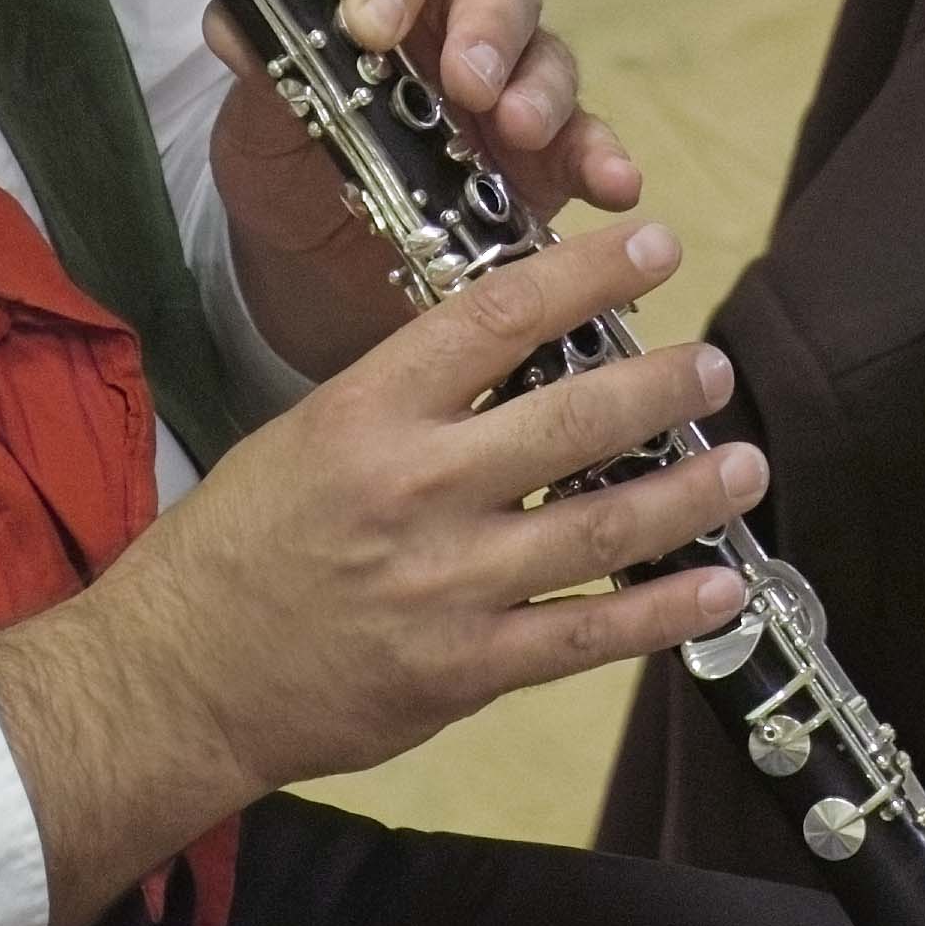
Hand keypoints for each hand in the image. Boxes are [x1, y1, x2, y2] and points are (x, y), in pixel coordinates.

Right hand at [0, 219, 760, 925]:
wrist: (178, 677)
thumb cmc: (238, 545)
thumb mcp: (309, 433)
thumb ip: (410, 398)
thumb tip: (517, 353)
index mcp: (369, 411)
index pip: (498, 317)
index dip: (587, 275)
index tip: (653, 247)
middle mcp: (418, 489)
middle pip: (573, 419)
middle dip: (662, 385)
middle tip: (715, 365)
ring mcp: (449, 584)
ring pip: (601, 526)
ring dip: (689, 492)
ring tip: (746, 461)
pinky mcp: (466, 670)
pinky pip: (587, 635)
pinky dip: (664, 610)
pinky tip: (720, 584)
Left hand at [210, 0, 641, 371]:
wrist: (312, 267)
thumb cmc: (288, 166)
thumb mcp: (258, 126)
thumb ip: (260, 72)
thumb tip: (233, 25)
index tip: (372, 23)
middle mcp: (462, 20)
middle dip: (488, 25)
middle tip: (465, 80)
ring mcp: (513, 87)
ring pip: (550, 55)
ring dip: (540, 89)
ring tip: (519, 131)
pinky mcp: (550, 158)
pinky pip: (589, 143)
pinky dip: (606, 157)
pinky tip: (615, 181)